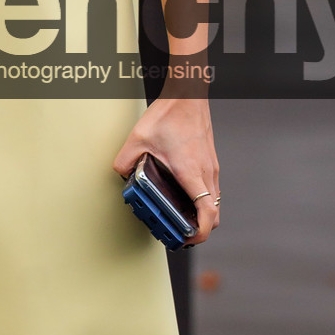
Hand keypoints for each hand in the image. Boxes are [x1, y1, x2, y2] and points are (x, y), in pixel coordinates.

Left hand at [115, 93, 219, 244]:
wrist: (188, 95)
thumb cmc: (169, 114)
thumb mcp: (137, 138)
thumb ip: (125, 161)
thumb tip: (121, 176)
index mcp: (190, 171)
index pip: (207, 212)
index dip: (199, 233)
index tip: (186, 239)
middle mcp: (205, 172)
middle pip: (213, 214)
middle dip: (198, 229)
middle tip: (178, 232)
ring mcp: (210, 167)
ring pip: (213, 202)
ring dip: (200, 214)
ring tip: (178, 216)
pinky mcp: (209, 161)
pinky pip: (210, 189)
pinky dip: (200, 200)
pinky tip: (182, 194)